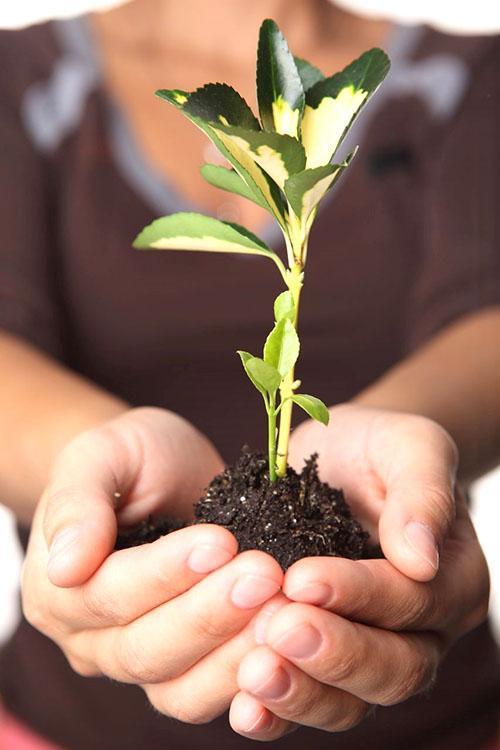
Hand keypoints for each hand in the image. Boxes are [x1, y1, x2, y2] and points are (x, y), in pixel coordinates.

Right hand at [22, 407, 282, 721]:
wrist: (161, 473)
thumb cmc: (129, 457)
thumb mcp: (100, 455)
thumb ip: (78, 504)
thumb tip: (64, 567)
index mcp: (57, 588)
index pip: (109, 594)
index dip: (165, 574)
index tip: (220, 542)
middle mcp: (89, 639)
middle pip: (145, 649)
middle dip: (209, 614)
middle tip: (265, 575)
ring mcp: (136, 661)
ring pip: (178, 689)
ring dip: (234, 653)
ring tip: (284, 609)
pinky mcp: (183, 669)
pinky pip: (209, 694)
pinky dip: (247, 677)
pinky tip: (286, 642)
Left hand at [227, 405, 489, 738]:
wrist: (341, 459)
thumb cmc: (377, 448)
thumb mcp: (409, 446)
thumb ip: (423, 492)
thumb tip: (422, 556)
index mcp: (452, 580)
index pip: (412, 601)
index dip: (359, 595)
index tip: (301, 578)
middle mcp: (422, 631)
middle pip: (393, 668)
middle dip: (333, 653)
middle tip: (276, 630)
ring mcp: (374, 654)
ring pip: (352, 702)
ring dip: (302, 693)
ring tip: (253, 674)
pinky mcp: (325, 662)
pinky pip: (311, 701)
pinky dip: (278, 713)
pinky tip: (244, 708)